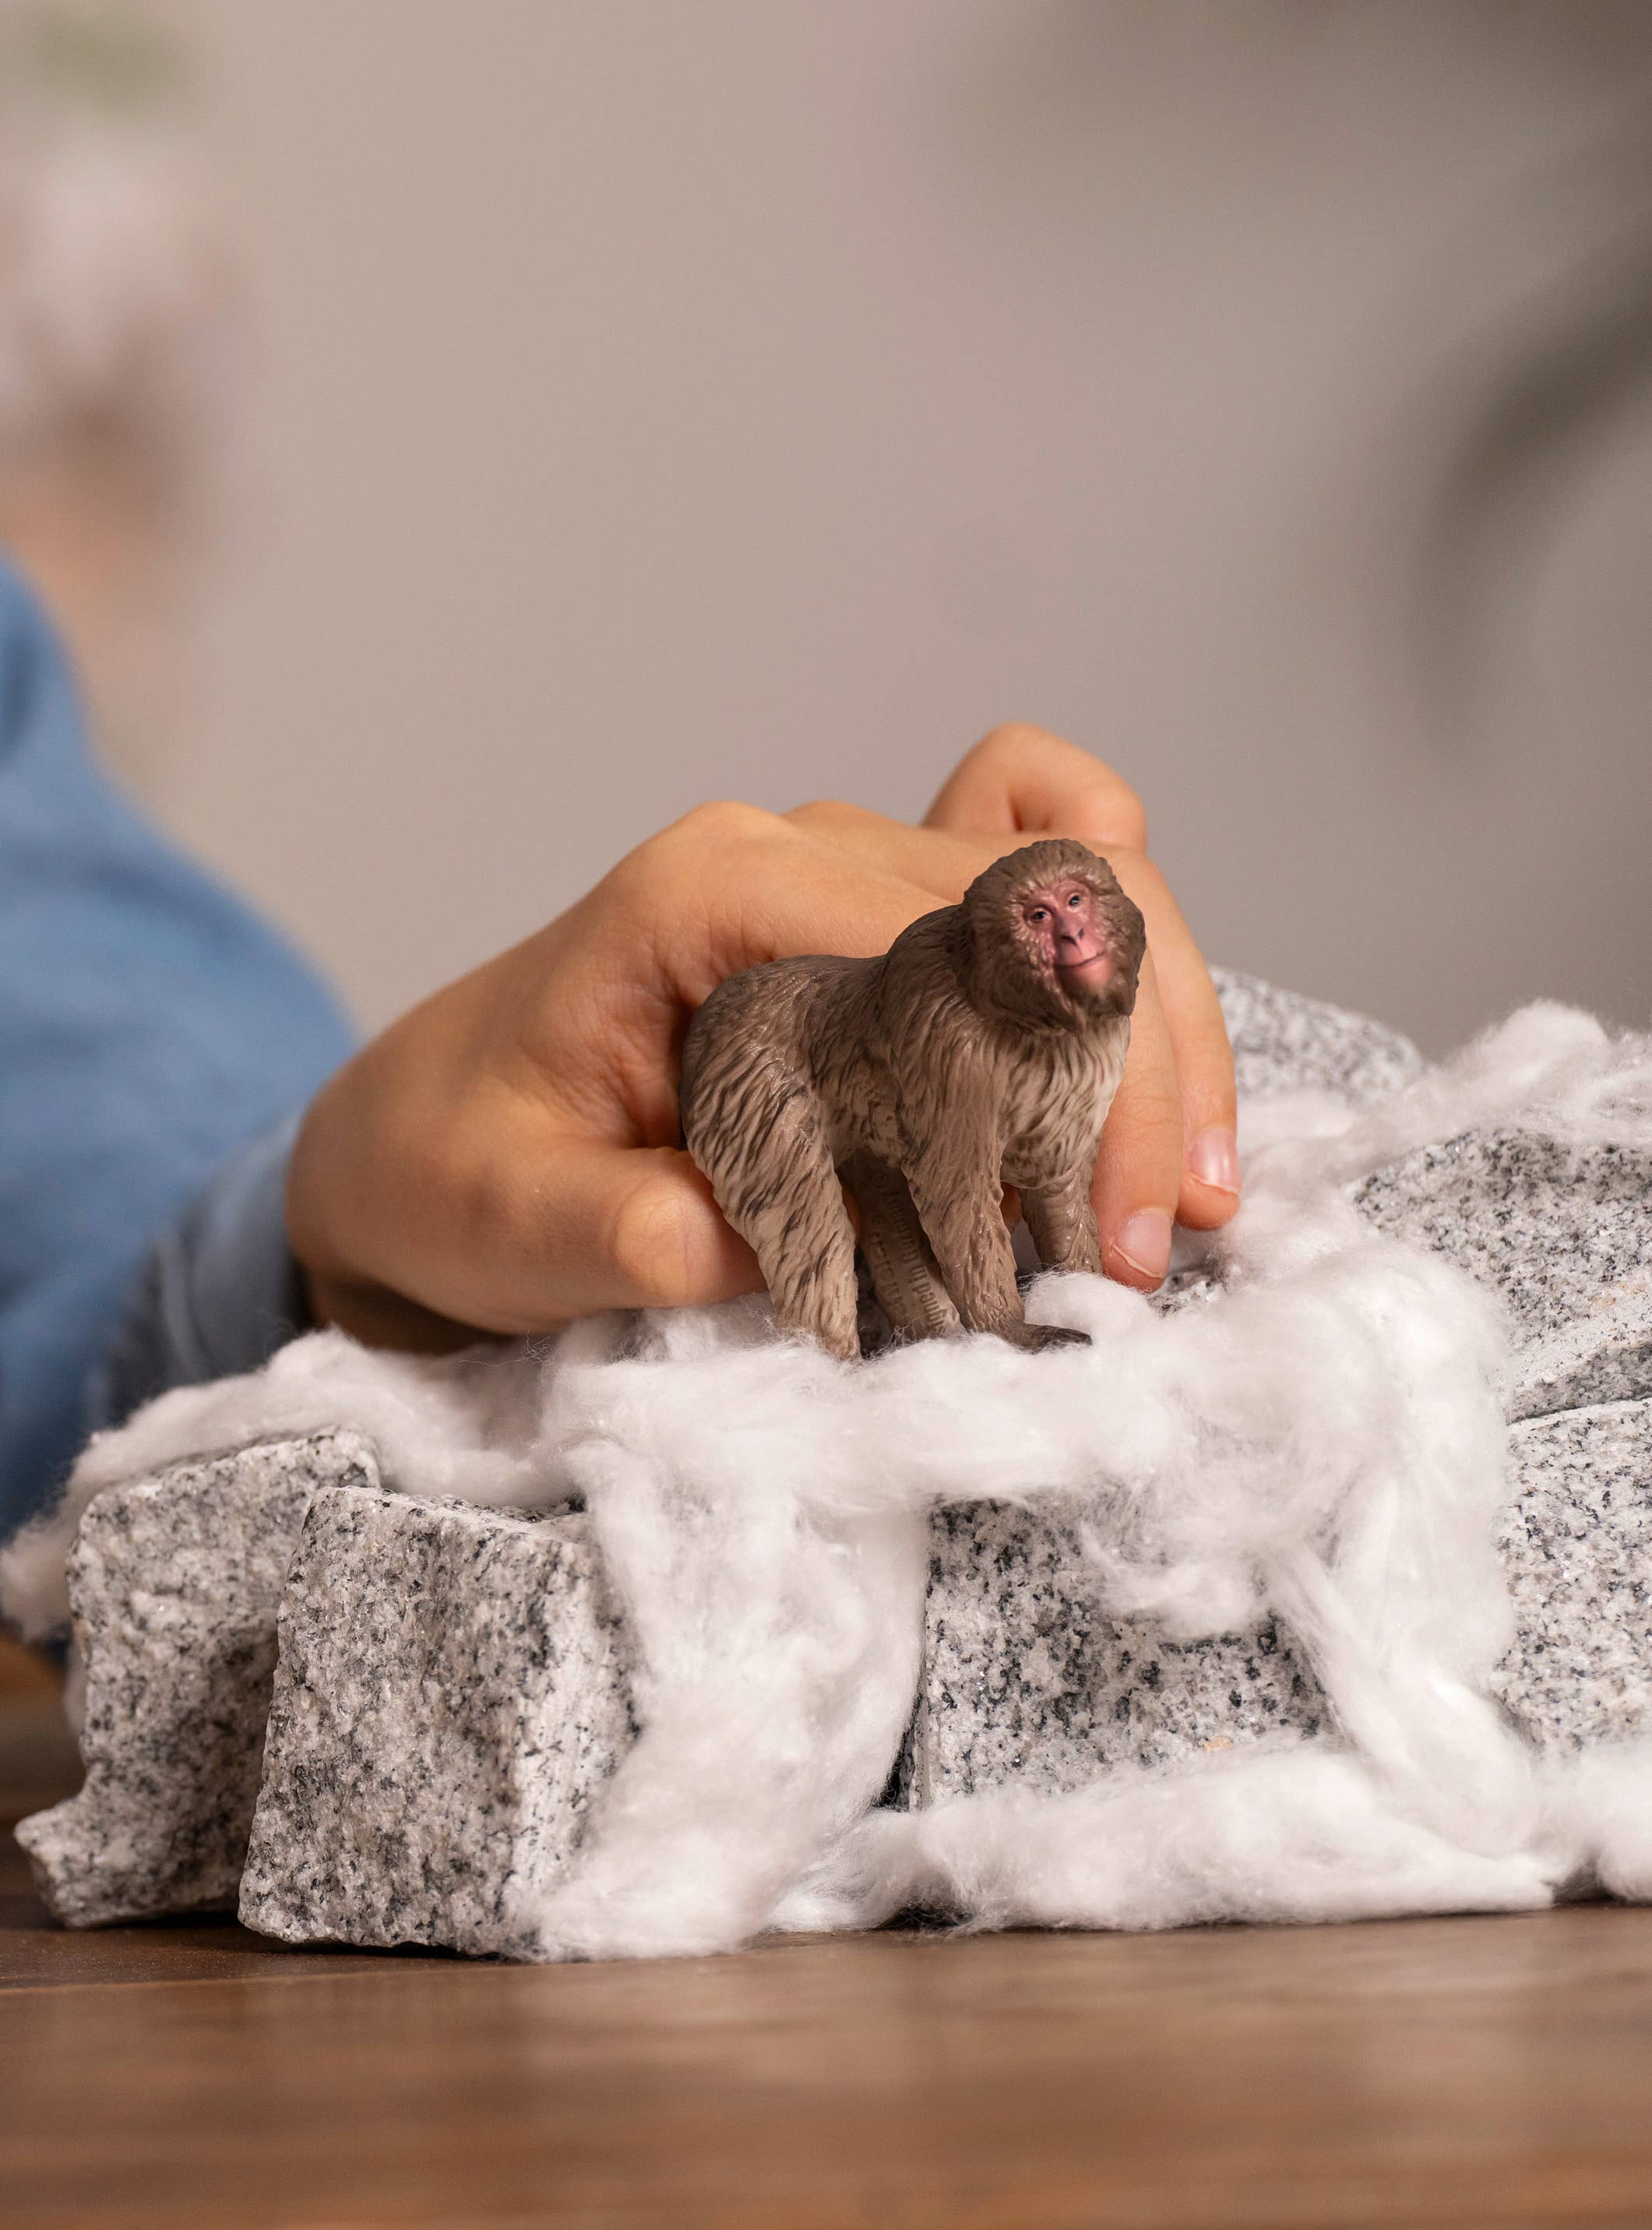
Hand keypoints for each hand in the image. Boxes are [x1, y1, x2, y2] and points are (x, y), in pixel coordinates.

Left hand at [288, 729, 1235, 1349]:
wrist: (425, 1133)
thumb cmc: (457, 1167)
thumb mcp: (504, 1223)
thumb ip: (619, 1232)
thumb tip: (758, 1249)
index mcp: (711, 893)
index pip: (939, 941)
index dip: (1042, 1078)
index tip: (1085, 1237)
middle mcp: (800, 851)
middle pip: (1037, 904)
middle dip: (1124, 1077)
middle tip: (1143, 1251)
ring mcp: (852, 870)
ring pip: (1074, 886)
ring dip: (1153, 1035)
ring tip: (1178, 1204)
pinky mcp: (883, 918)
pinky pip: (1037, 855)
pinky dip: (1113, 957)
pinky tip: (1139, 1081)